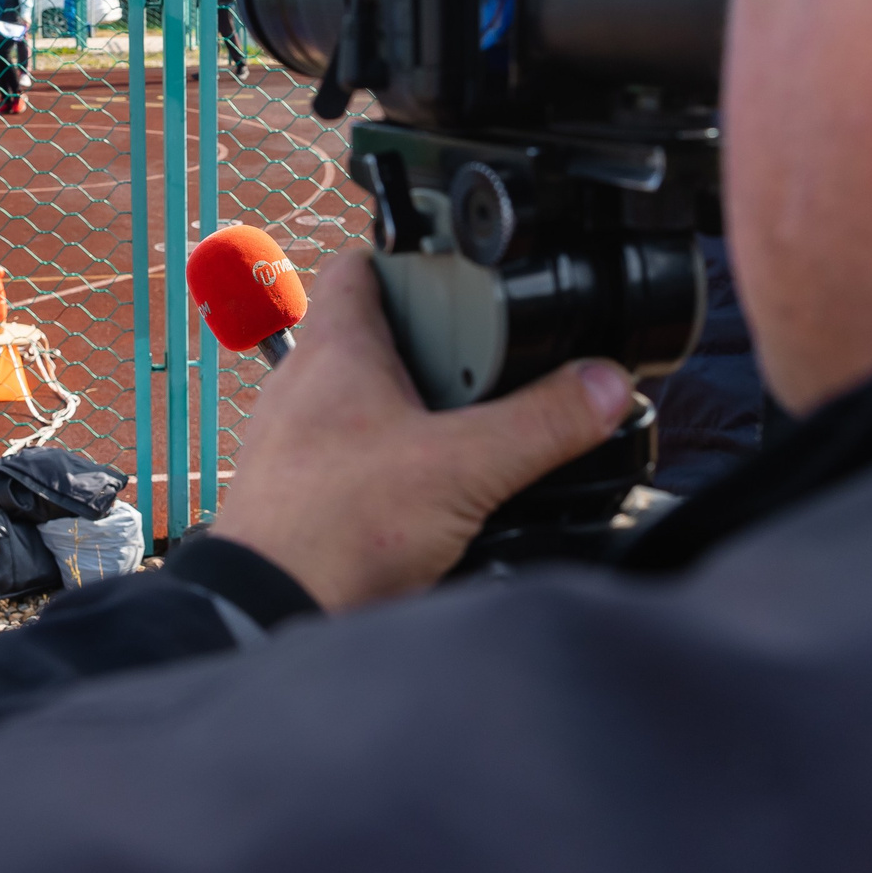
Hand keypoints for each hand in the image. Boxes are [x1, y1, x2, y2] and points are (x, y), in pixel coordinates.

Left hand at [211, 251, 633, 610]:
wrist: (268, 614)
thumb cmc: (335, 529)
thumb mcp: (464, 468)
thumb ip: (542, 424)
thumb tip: (603, 385)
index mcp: (336, 350)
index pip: (363, 266)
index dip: (411, 258)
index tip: (463, 273)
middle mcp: (305, 385)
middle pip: (377, 334)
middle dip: (438, 347)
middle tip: (496, 366)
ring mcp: (295, 440)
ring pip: (366, 398)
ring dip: (419, 409)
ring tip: (474, 435)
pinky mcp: (300, 493)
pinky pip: (354, 455)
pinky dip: (395, 462)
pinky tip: (433, 496)